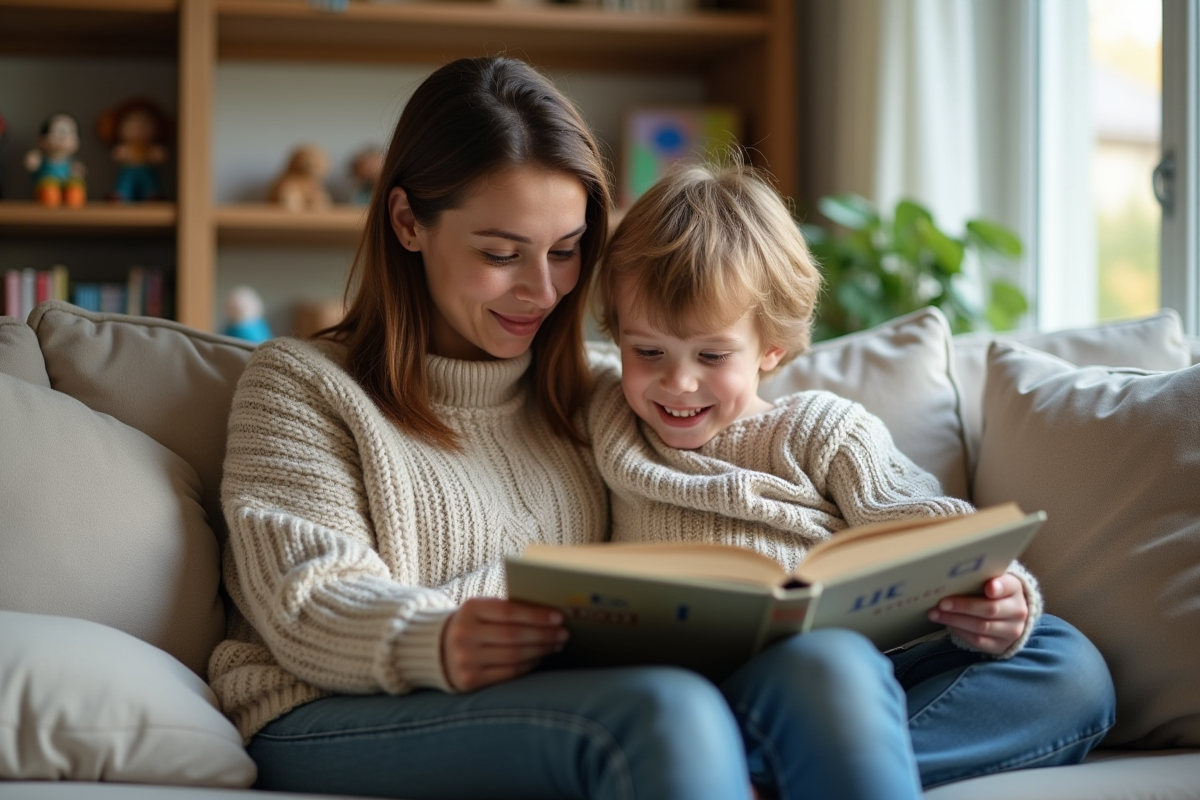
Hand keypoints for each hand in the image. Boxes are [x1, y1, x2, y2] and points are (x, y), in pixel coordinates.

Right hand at [441, 598, 567, 691]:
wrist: (438, 649)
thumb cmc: (473, 625)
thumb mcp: (482, 610)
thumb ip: (508, 609)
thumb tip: (550, 615)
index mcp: (470, 609)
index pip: (509, 612)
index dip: (536, 615)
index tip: (558, 617)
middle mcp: (465, 634)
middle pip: (514, 636)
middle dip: (544, 635)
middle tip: (564, 634)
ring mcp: (466, 659)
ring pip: (514, 656)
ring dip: (540, 651)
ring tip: (555, 645)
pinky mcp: (470, 681)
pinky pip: (508, 674)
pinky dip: (528, 665)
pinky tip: (539, 658)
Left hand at [927, 572, 1027, 655]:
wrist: (1009, 617)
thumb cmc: (992, 594)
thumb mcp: (992, 581)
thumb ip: (979, 577)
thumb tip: (951, 576)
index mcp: (1015, 589)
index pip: (1009, 586)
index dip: (999, 587)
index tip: (988, 587)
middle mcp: (1018, 611)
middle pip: (990, 609)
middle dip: (963, 606)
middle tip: (941, 603)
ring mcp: (1011, 631)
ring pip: (982, 627)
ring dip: (955, 620)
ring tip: (935, 614)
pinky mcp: (1001, 646)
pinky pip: (979, 641)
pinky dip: (960, 632)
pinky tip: (948, 624)